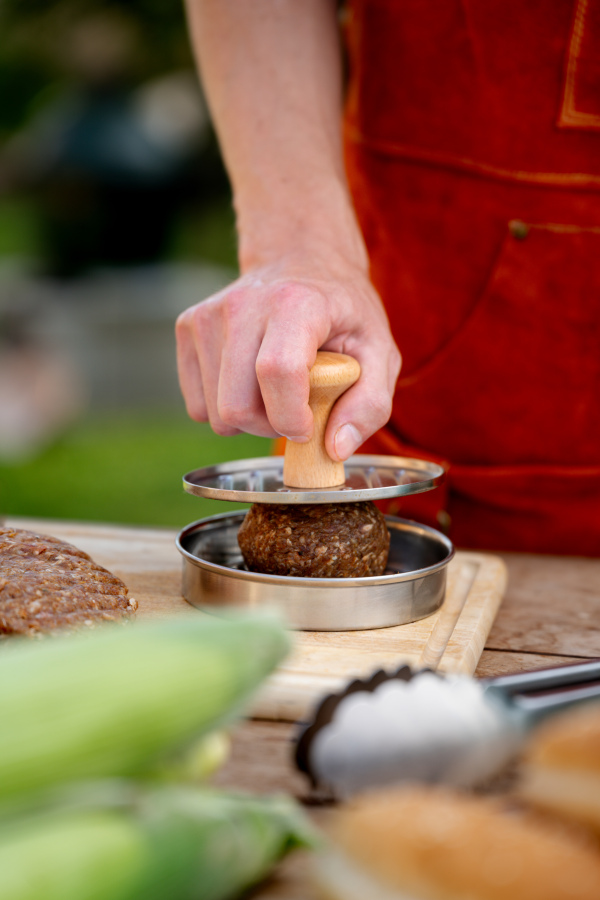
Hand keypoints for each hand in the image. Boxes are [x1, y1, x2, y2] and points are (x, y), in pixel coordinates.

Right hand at [175, 251, 400, 460]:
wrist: (301, 260)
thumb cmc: (342, 313)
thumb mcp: (380, 353)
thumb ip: (369, 405)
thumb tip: (334, 448)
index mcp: (297, 304)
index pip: (277, 372)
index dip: (291, 417)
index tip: (308, 427)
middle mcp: (244, 304)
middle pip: (236, 406)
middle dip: (268, 427)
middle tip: (294, 412)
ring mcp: (208, 314)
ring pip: (212, 413)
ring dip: (247, 419)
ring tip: (272, 392)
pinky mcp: (188, 327)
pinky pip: (196, 405)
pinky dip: (223, 408)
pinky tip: (248, 383)